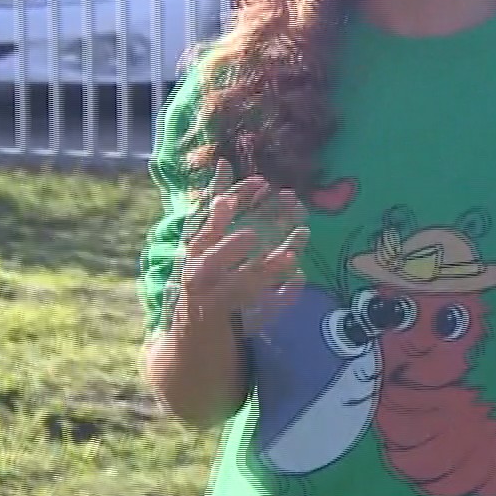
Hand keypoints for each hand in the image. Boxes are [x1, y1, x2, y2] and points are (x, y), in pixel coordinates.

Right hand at [173, 157, 309, 329]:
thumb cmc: (207, 271)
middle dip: (230, 249)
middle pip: (211, 264)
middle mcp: (201, 278)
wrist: (197, 332)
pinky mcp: (240, 321)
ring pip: (239, 290)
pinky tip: (300, 278)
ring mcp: (219, 302)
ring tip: (291, 256)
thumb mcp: (208, 236)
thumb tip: (224, 163)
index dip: (228, 208)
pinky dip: (280, 298)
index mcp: (195, 252)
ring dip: (264, 273)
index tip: (257, 185)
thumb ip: (218, 203)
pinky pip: (261, 313)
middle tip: (253, 234)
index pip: (206, 228)